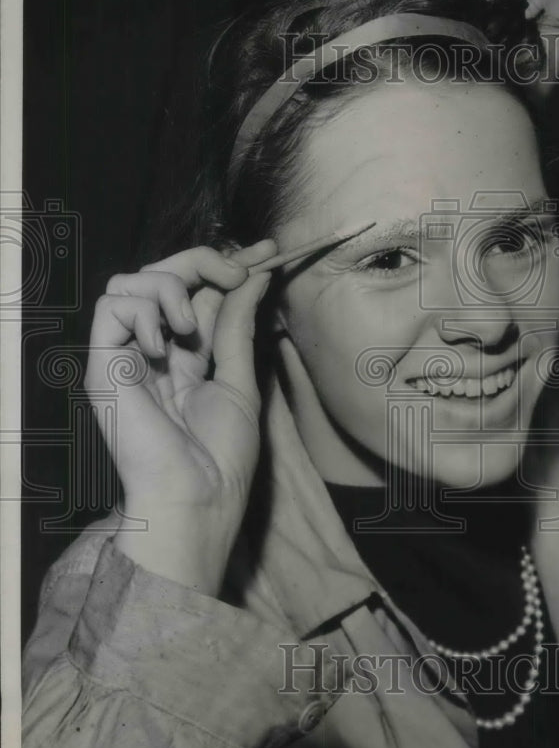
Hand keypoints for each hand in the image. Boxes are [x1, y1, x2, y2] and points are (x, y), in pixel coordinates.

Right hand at [84, 240, 275, 594]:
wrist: (196, 495)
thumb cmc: (220, 455)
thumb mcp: (239, 379)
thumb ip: (237, 325)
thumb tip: (254, 275)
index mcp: (185, 358)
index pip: (200, 294)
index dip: (227, 267)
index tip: (266, 251)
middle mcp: (153, 351)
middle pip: (164, 277)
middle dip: (202, 262)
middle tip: (237, 272)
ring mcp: (127, 356)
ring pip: (132, 280)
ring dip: (169, 287)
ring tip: (188, 330)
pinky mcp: (104, 363)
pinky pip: (111, 304)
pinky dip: (142, 310)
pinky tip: (163, 343)